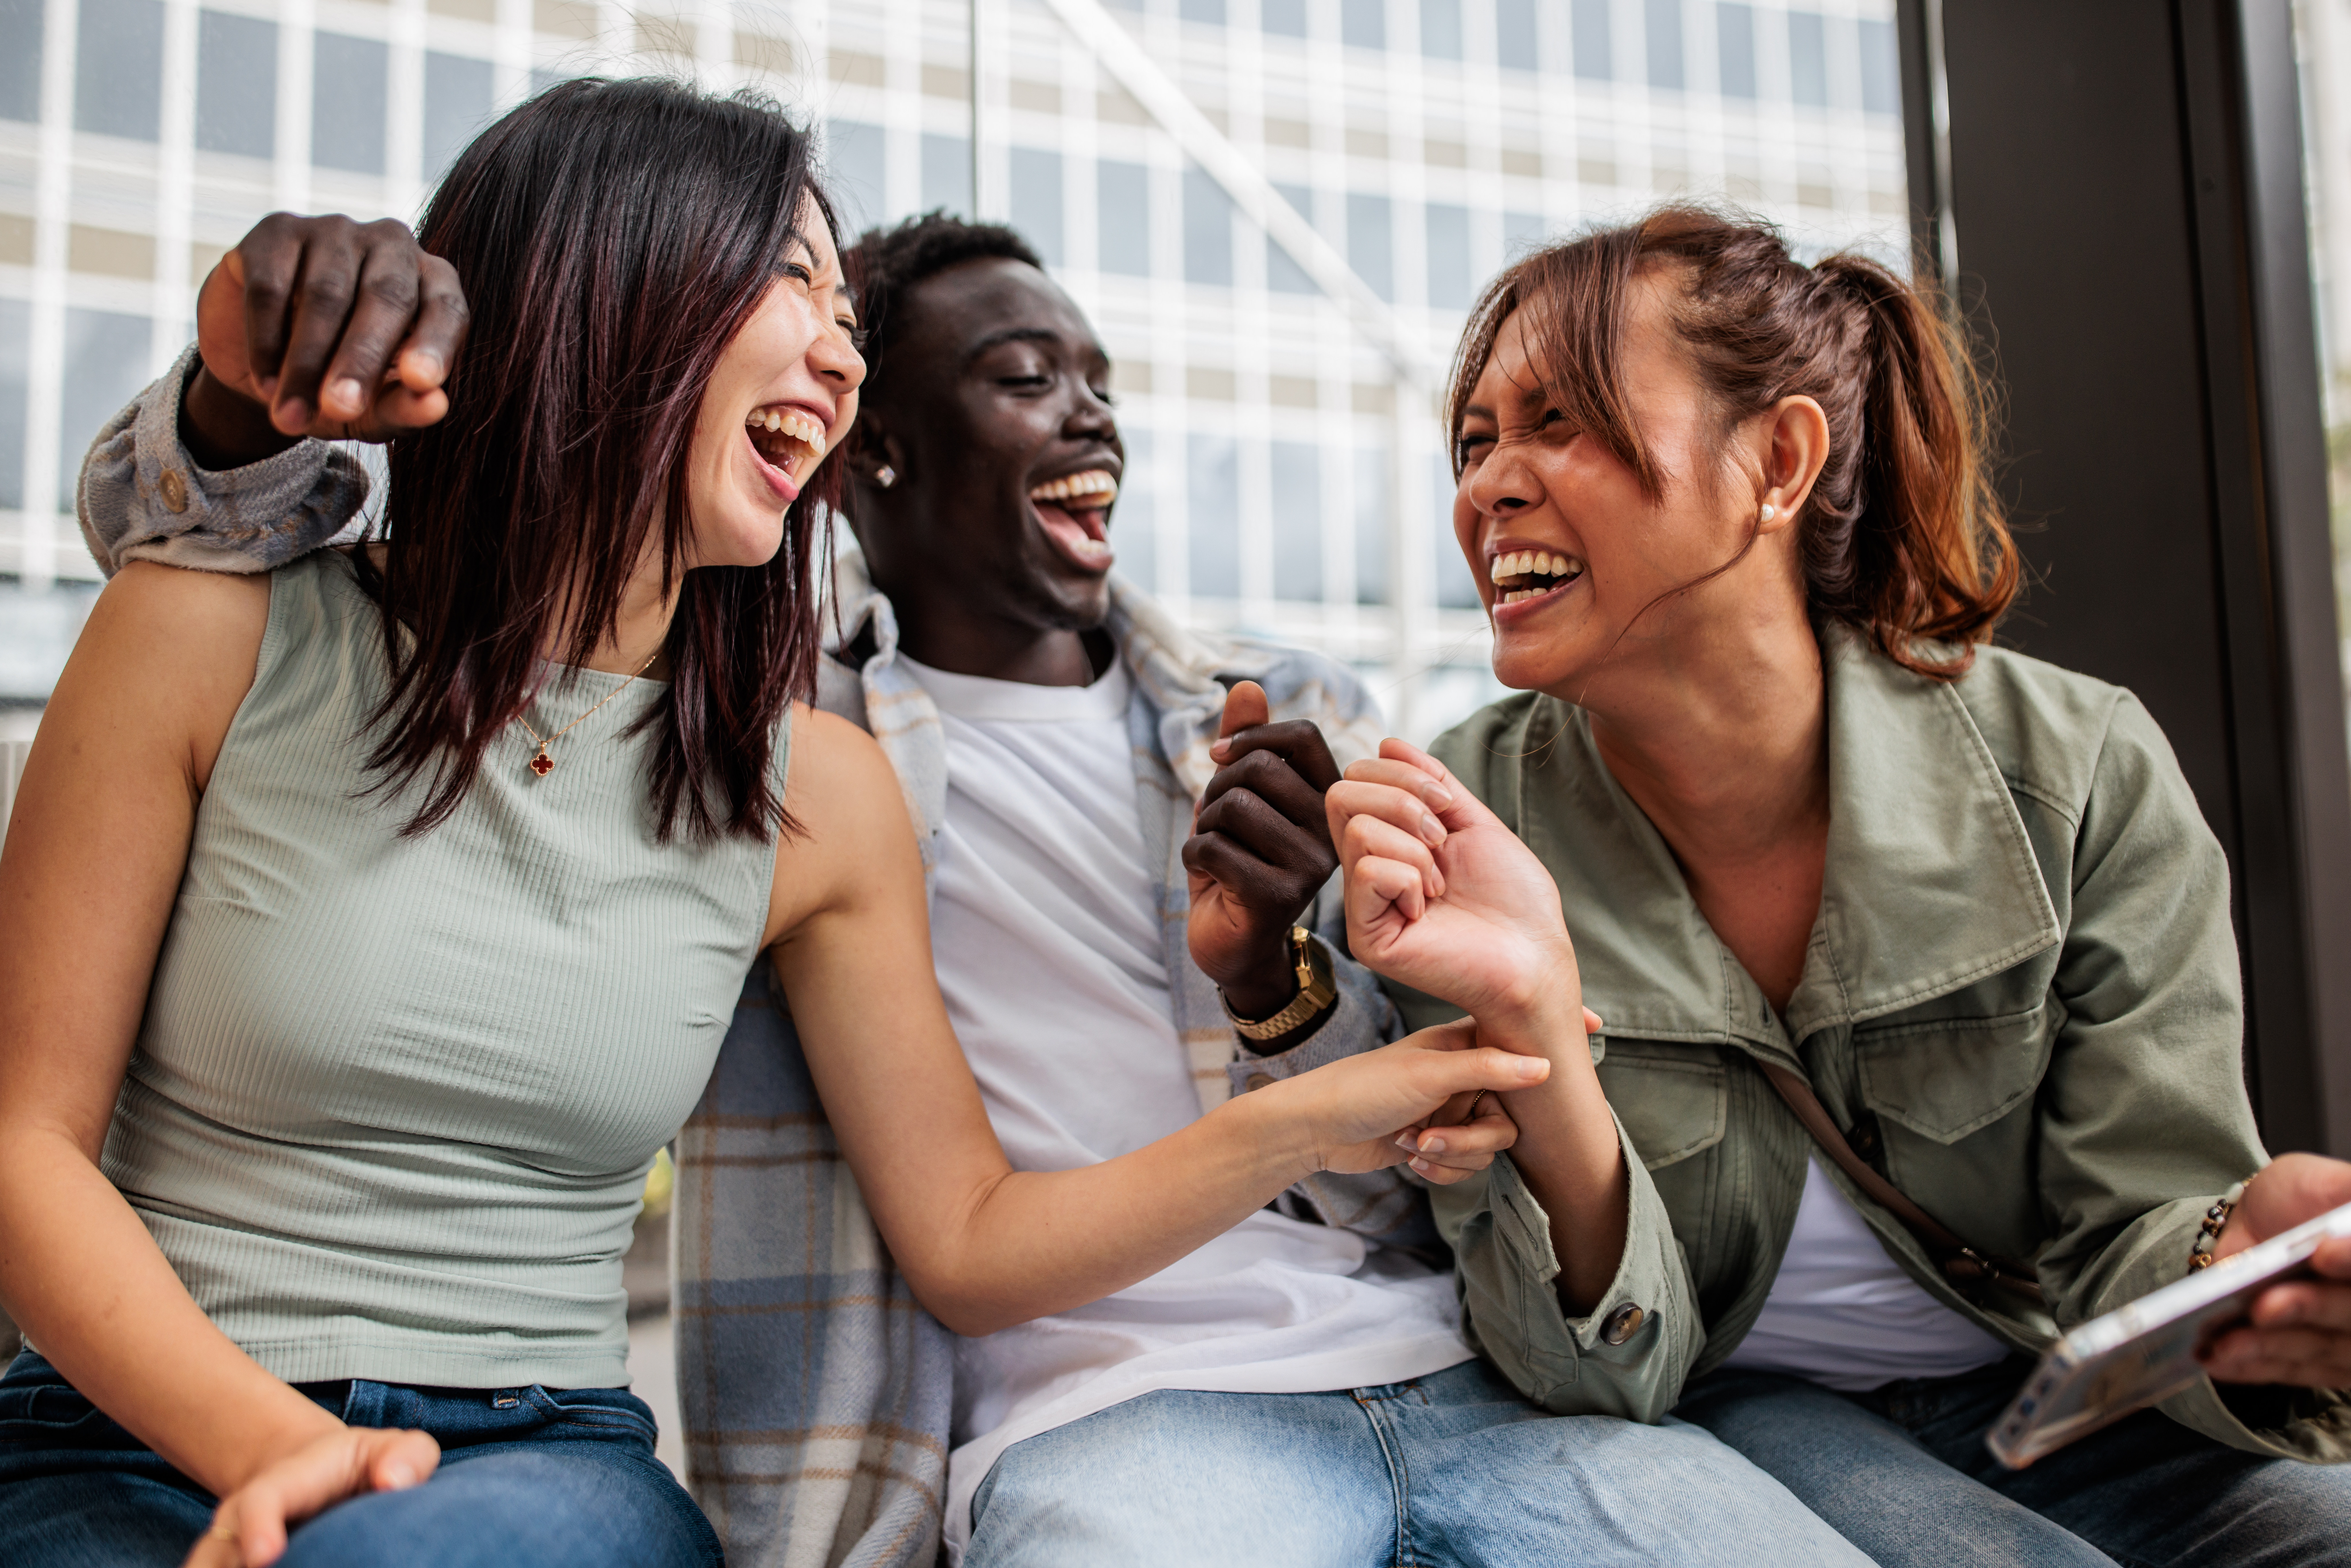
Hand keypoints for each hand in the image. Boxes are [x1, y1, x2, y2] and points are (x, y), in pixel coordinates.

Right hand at [181, 1423, 438, 1566]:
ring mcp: (231, 1555)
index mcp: (281, 1484)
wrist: (324, 1479)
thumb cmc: (365, 1466)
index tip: (264, 1555)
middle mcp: (241, 1522)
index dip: (256, 1526)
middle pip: (220, 1553)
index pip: (259, 1501)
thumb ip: (406, 1455)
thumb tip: (393, 1480)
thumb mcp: (391, 1448)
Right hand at [187, 213, 468, 466]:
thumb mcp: (375, 407)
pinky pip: (271, 287)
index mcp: (432, 283)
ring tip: (290, 416)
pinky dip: (266, 342)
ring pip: (324, 294)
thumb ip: (406, 407)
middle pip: (386, 296)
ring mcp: (334, 231)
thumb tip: (436, 405)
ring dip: (305, 363)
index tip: (422, 382)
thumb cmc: (339, 381)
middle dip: (361, 359)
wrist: (266, 362)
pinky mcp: (276, 231)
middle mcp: (391, 244)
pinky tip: (266, 385)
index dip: (435, 344)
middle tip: (340, 408)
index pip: (445, 308)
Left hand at [1183, 681, 1344, 1018]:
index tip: (1220, 755)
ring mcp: (1311, 866)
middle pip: (1259, 767)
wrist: (1233, 941)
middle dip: (1217, 787)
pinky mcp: (1280, 896)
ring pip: (1234, 806)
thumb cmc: (1236, 863)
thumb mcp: (1238, 797)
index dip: (1253, 734)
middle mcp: (1331, 830)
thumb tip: (1246, 685)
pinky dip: (1194, 856)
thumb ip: (1246, 744)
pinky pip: (1214, 848)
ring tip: (1214, 848)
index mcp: (1329, 801)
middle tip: (1214, 818)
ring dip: (1204, 825)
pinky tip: (1208, 877)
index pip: (1304, 735)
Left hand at [1258, 1016, 1550, 1175]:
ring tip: (1414, 1143)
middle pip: (1511, 1116)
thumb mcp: (1429, 1074)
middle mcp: (1463, 1075)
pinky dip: (1441, 1168)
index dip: (1554, 1040)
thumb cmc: (1363, 1088)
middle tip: (1434, 1135)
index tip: (1595, 1027)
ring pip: (1490, 1146)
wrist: (1316, 1129)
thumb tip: (1544, 1065)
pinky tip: (1411, 1157)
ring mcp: (1452, 1108)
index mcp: (1463, 1044)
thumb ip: (1489, 1069)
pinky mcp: (1439, 1139)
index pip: (1520, 1040)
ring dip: (1453, 1154)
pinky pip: (1467, 1164)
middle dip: (1475, 1136)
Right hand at [1328, 738, 1580, 1032]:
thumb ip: (1431, 782)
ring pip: (1356, 829)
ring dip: (1416, 848)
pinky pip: (1369, 871)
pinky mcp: (1366, 937)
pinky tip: (1430, 907)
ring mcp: (1363, 905)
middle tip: (1442, 842)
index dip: (1401, 775)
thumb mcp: (1473, 822)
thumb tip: (1388, 743)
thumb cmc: (1514, 900)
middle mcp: (1366, 872)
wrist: (1536, 959)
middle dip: (1404, 802)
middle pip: (1341, 795)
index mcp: (1387, 843)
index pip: (1356, 779)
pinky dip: (1410, 878)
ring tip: (1441, 883)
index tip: (1448, 807)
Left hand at [2199, 1153, 2350, 1388]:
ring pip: (2317, 1349)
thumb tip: (2350, 1196)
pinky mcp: (2319, 1365)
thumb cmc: (2300, 1199)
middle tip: (2263, 1306)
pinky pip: (2288, 1370)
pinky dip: (2252, 1366)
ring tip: (2223, 1342)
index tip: (2322, 1253)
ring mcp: (2348, 1339)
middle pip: (2350, 1314)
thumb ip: (2346, 1190)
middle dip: (2307, 1308)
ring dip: (2269, 1346)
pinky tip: (2218, 1361)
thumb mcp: (2327, 1182)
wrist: (2261, 1221)